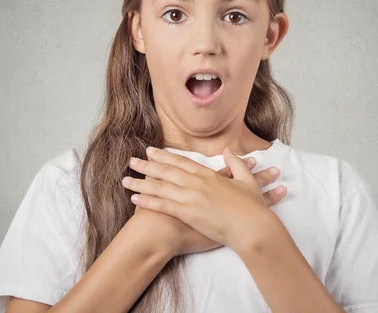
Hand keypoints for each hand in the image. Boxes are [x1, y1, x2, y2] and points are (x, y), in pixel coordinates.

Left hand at [123, 147, 286, 251]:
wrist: (253, 227)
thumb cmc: (252, 207)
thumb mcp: (247, 180)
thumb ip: (236, 164)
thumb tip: (229, 151)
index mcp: (209, 175)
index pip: (182, 162)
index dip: (165, 156)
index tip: (151, 151)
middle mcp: (197, 183)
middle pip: (166, 171)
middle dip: (147, 165)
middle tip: (131, 160)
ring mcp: (191, 198)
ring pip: (160, 186)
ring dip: (141, 181)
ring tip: (125, 178)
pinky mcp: (188, 213)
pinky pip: (163, 205)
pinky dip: (148, 200)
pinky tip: (135, 198)